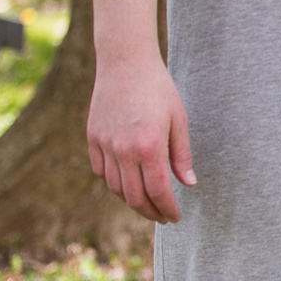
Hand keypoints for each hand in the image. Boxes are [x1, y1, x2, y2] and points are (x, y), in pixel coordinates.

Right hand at [87, 50, 194, 223]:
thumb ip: (182, 155)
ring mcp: (104, 144)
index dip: (167, 209)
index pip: (158, 191)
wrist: (125, 62)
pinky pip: (101, 171)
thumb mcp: (179, 120)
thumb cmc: (158, 89)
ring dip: (132, 201)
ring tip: (147, 203)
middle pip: (134, 197)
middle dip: (150, 212)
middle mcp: (123, 150)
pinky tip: (128, 183)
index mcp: (149, 146)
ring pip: (115, 187)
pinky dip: (114, 183)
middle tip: (163, 216)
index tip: (175, 217)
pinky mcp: (92, 137)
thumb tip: (188, 184)